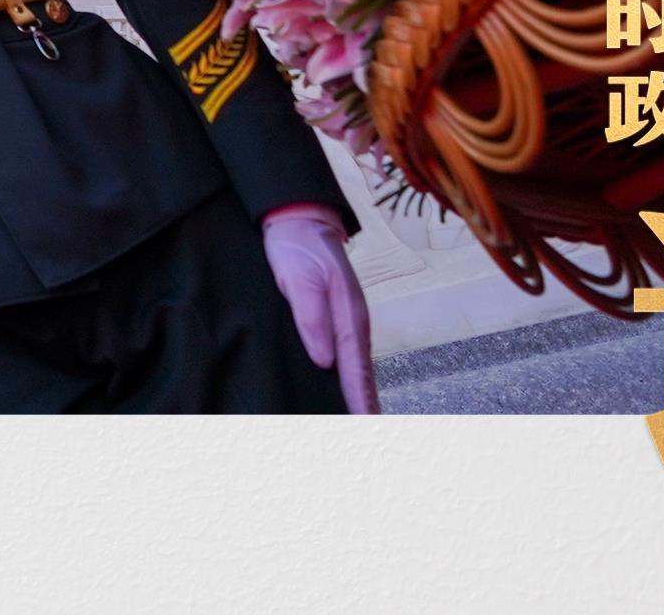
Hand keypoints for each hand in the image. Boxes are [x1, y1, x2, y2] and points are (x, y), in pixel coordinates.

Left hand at [260, 203, 376, 413]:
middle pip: (362, 378)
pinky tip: (340, 397)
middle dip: (365, 410)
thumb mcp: (299, 279)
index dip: (360, 403)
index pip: (357, 372)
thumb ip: (311, 317)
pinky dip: (348, 382)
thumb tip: (324, 360)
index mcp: (349, 318)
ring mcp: (348, 324)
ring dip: (357, 399)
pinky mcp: (337, 321)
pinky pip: (345, 359)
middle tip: (365, 444)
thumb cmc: (298, 247)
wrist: (298, 219)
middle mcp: (354, 325)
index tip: (365, 430)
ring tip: (355, 430)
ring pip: (355, 371)